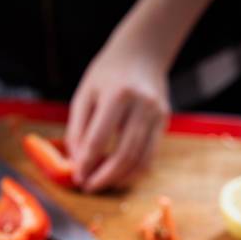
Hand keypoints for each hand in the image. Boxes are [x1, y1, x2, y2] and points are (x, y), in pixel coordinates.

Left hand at [66, 33, 169, 191]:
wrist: (142, 52)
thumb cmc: (107, 75)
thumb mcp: (84, 95)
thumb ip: (77, 130)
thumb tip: (76, 164)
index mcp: (118, 94)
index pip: (100, 139)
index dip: (87, 163)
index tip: (77, 177)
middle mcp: (142, 105)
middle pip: (124, 154)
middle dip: (104, 177)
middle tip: (88, 187)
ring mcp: (157, 114)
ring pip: (140, 160)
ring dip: (119, 179)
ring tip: (101, 184)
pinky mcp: (164, 121)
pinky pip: (150, 156)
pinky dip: (134, 172)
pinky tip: (118, 176)